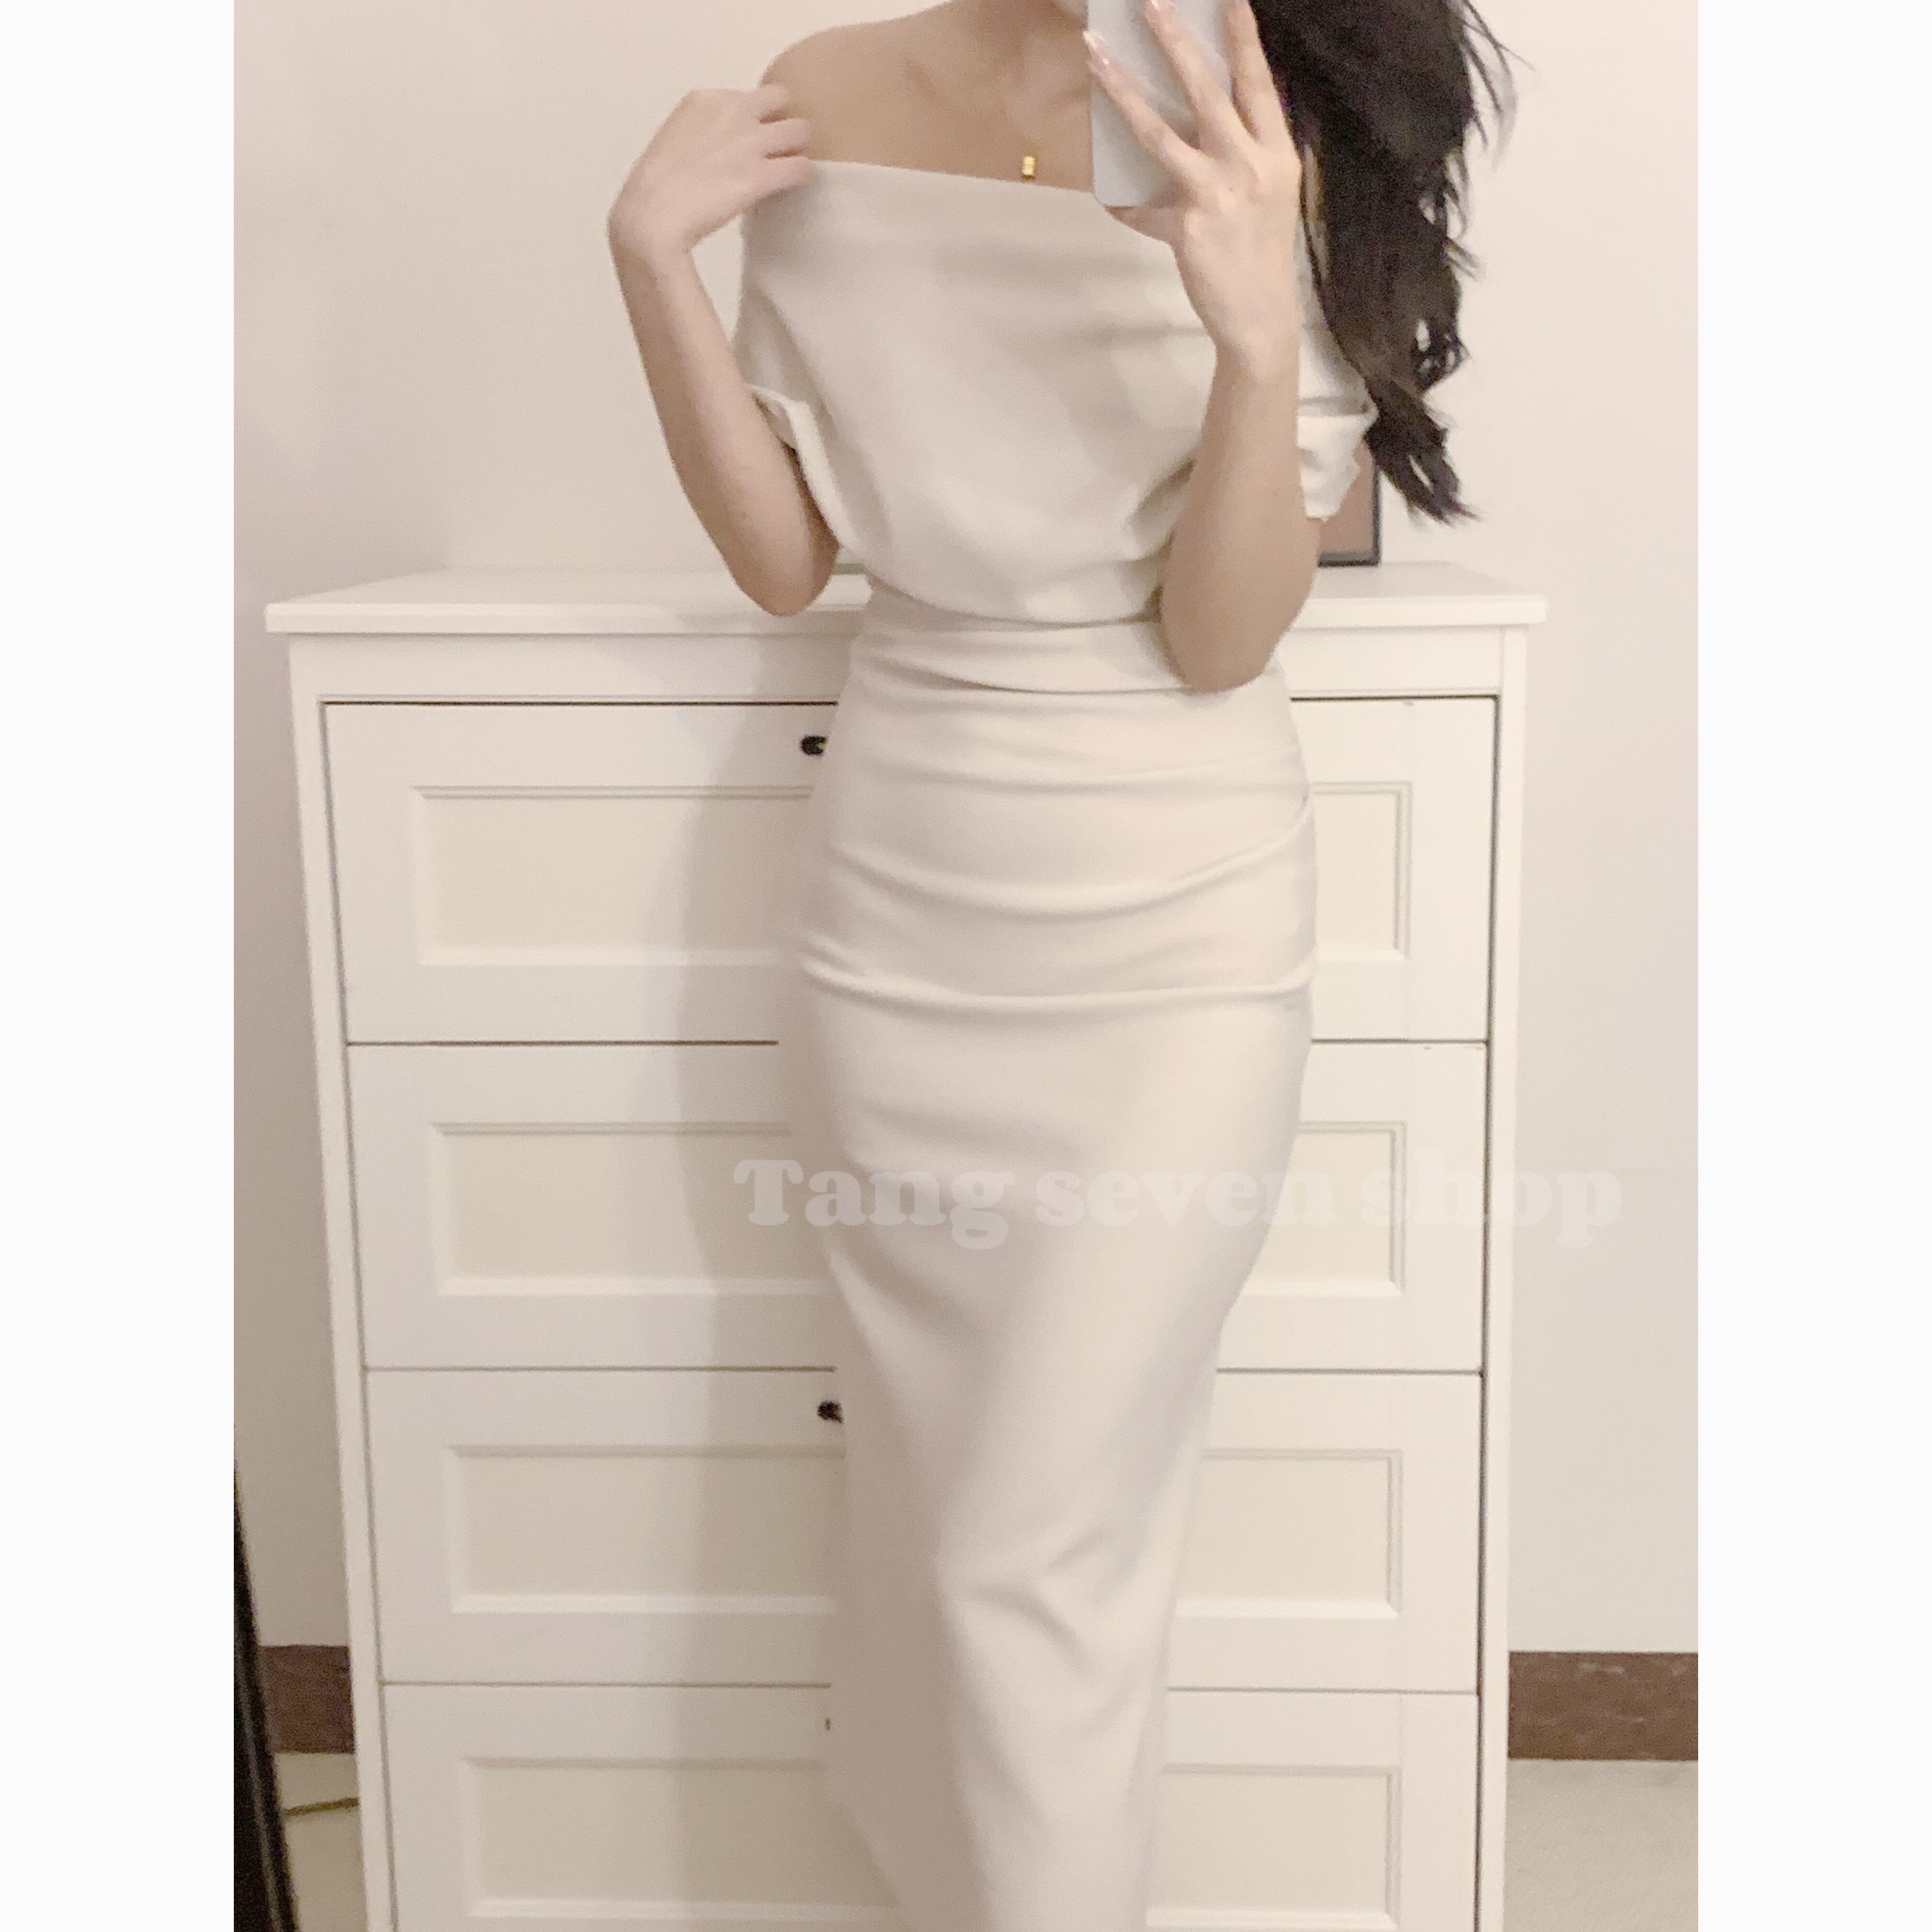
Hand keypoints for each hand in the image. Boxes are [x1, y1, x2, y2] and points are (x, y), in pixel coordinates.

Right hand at [607, 84, 812, 268]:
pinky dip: (804, 177)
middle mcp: (731, 111)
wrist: (650, 218)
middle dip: (785, 123)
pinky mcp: (761, 175)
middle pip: (781, 101)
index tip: (758, 138)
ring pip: (800, 131)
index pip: (749, 95)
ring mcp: (748, 142)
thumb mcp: (677, 141)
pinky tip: (798, 188)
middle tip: (783, 151)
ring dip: (799, 149)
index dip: (760, 117)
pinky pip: (802, 167)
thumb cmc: (656, 190)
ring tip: (792, 170)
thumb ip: (705, 133)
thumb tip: (726, 148)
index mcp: (705, 99)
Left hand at [1086, 0, 1303, 375]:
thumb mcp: (1270, 193)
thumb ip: (1246, 152)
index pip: (1258, 82)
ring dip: (1124, 90)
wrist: (1261, 318)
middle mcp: (1251, 167)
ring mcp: (1218, 197)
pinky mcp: (1188, 230)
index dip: (1242, 35)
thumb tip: (1204, 118)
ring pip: (1162, 132)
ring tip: (1097, 56)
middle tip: (1150, 2)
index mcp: (1276, 154)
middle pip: (1207, 91)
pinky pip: (1142, 209)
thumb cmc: (1261, 252)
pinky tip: (1111, 200)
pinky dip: (1124, 205)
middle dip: (1175, 41)